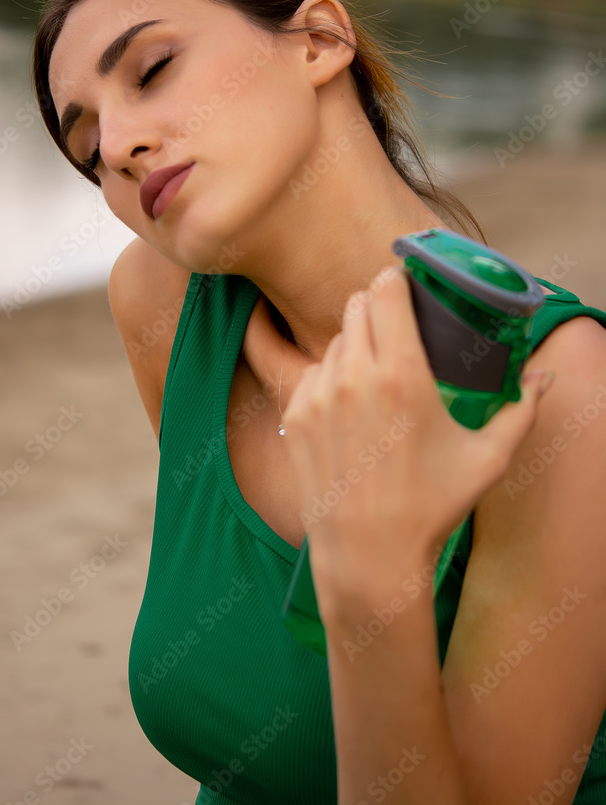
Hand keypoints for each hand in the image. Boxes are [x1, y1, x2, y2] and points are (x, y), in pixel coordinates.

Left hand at [282, 265, 549, 612]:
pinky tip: (349, 408)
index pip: (386, 291)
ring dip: (355, 346)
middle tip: (395, 331)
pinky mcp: (294, 415)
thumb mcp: (487, 459)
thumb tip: (545, 378)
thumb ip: (521, 410)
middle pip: (358, 306)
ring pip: (335, 341)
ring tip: (377, 378)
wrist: (368, 556)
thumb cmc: (432, 507)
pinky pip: (311, 373)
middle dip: (378, 310)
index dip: (396, 282)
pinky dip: (330, 379)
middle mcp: (355, 376)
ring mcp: (318, 395)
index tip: (406, 287)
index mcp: (402, 375)